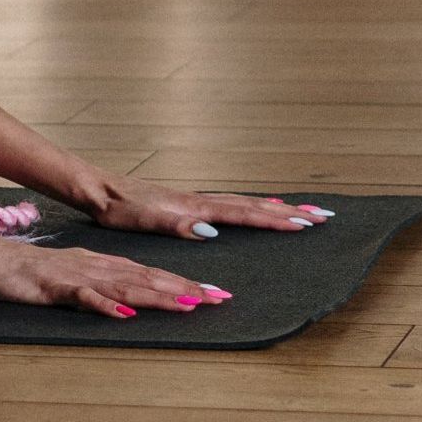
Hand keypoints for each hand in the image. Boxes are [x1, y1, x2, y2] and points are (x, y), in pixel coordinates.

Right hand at [0, 239, 229, 317]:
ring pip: (125, 287)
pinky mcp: (57, 288)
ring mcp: (79, 278)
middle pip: (148, 279)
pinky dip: (106, 306)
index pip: (153, 274)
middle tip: (217, 299)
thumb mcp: (77, 277)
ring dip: (157, 296)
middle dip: (184, 289)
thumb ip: (105, 287)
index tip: (215, 294)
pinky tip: (125, 315)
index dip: (185, 284)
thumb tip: (132, 303)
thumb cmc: (35, 273)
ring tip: (186, 305)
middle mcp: (99, 268)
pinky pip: (85, 299)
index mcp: (106, 266)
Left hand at [84, 178, 332, 239]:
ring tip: (303, 211)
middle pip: (253, 205)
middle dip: (289, 212)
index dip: (275, 219)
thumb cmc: (117, 208)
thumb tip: (210, 231)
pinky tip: (256, 209)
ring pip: (244, 202)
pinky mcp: (187, 204)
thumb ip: (176, 225)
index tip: (306, 223)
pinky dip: (252, 206)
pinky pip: (230, 204)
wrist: (98, 190)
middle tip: (323, 216)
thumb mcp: (143, 221)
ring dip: (275, 207)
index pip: (243, 214)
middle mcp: (200, 200)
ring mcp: (195, 200)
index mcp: (194, 207)